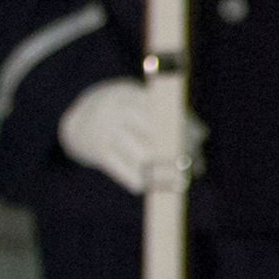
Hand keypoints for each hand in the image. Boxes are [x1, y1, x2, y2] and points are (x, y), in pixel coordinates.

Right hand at [57, 76, 203, 196]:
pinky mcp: (100, 154)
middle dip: (180, 151)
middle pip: (157, 134)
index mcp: (129, 93)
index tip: (199, 139)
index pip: (163, 110)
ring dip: (168, 172)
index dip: (185, 125)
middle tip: (195, 164)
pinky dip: (148, 183)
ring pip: (147, 157)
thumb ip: (167, 113)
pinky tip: (158, 185)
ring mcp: (106, 133)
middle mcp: (116, 111)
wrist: (77, 123)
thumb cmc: (121, 113)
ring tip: (181, 179)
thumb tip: (202, 134)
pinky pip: (130, 175)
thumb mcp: (138, 102)